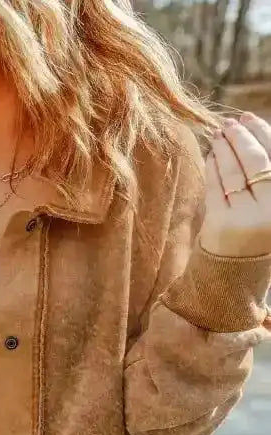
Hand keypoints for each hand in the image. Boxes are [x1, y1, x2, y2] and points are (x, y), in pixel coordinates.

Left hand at [199, 112, 270, 257]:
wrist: (235, 276)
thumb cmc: (255, 235)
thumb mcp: (268, 204)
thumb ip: (266, 175)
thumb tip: (251, 128)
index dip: (263, 132)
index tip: (249, 118)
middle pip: (256, 161)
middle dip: (240, 137)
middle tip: (229, 124)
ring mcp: (247, 217)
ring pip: (234, 172)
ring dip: (224, 148)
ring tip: (218, 136)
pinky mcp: (222, 224)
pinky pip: (215, 187)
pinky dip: (212, 168)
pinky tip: (210, 156)